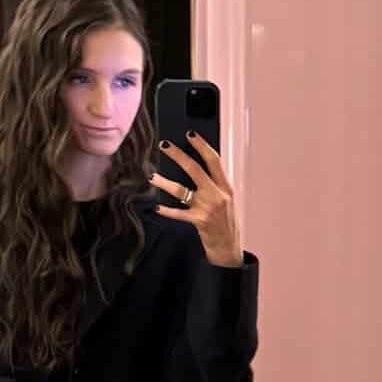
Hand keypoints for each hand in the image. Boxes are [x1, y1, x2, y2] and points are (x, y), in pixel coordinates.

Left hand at [150, 135, 244, 266]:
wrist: (229, 247)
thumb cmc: (225, 222)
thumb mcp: (227, 200)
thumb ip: (215, 184)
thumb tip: (195, 166)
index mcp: (226, 187)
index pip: (214, 161)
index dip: (202, 146)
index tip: (190, 134)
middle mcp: (218, 195)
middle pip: (196, 170)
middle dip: (178, 156)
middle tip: (164, 145)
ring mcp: (208, 208)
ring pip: (182, 190)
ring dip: (165, 182)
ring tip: (152, 177)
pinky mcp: (199, 221)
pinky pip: (179, 213)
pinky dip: (167, 211)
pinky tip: (157, 207)